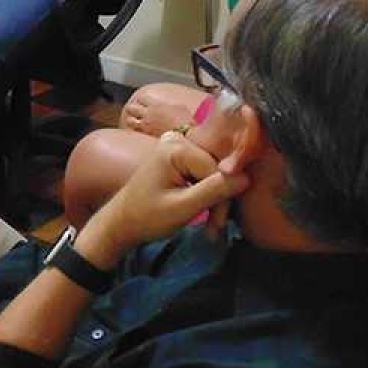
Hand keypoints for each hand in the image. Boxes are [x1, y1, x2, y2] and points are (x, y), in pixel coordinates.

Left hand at [83, 131, 249, 266]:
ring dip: (214, 200)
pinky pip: (203, 172)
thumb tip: (246, 177)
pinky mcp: (178, 157)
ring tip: (210, 226)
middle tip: (215, 228)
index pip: (218, 169)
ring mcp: (177, 146)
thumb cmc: (146, 217)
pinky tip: (205, 212)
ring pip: (213, 173)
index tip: (218, 224)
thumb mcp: (182, 207)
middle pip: (216, 169)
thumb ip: (214, 191)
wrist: (121, 223)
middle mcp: (177, 139)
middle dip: (219, 200)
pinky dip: (205, 193)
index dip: (223, 197)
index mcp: (176, 147)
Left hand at [121, 92, 193, 136]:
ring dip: (131, 120)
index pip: (141, 98)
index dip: (141, 100)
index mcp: (156, 105)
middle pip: (131, 108)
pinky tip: (138, 132)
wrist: (185, 135)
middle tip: (136, 111)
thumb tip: (169, 105)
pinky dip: (135, 131)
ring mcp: (146, 125)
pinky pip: (136, 132)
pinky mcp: (147, 135)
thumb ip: (170, 105)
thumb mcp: (180, 107)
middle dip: (132, 109)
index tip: (144, 102)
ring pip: (130, 121)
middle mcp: (148, 114)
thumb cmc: (185, 120)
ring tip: (134, 121)